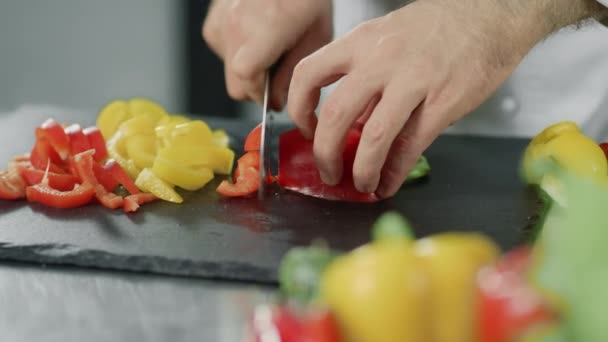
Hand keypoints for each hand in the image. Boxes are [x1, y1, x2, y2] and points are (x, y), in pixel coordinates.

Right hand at [202, 0, 332, 109]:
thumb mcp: (316, 36)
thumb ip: (294, 74)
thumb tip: (278, 101)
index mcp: (266, 26)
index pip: (246, 77)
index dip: (261, 95)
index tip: (274, 98)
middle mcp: (237, 23)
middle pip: (235, 84)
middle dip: (257, 88)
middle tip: (276, 75)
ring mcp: (221, 21)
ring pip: (229, 71)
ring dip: (248, 70)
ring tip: (270, 48)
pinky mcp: (213, 22)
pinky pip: (223, 54)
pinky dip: (239, 54)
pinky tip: (256, 38)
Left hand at [288, 0, 548, 197]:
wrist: (492, 11)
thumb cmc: (438, 26)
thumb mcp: (388, 37)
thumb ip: (366, 77)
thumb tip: (352, 124)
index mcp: (361, 41)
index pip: (308, 74)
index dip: (299, 108)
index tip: (306, 129)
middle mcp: (380, 60)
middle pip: (335, 114)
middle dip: (325, 153)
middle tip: (329, 171)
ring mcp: (412, 81)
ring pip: (373, 137)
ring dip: (362, 170)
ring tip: (362, 184)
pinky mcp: (443, 102)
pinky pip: (411, 147)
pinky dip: (395, 172)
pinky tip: (389, 183)